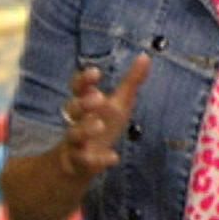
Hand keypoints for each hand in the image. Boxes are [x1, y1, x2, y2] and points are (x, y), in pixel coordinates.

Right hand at [58, 55, 151, 181]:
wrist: (80, 163)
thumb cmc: (101, 126)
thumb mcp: (118, 104)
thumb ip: (131, 82)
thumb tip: (146, 56)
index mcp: (86, 104)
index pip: (78, 88)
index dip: (84, 80)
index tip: (96, 72)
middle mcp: (77, 121)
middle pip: (72, 108)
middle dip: (83, 102)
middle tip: (98, 97)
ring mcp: (76, 142)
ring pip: (74, 134)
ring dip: (85, 129)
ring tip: (99, 124)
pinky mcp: (78, 163)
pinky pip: (84, 161)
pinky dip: (98, 160)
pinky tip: (113, 158)